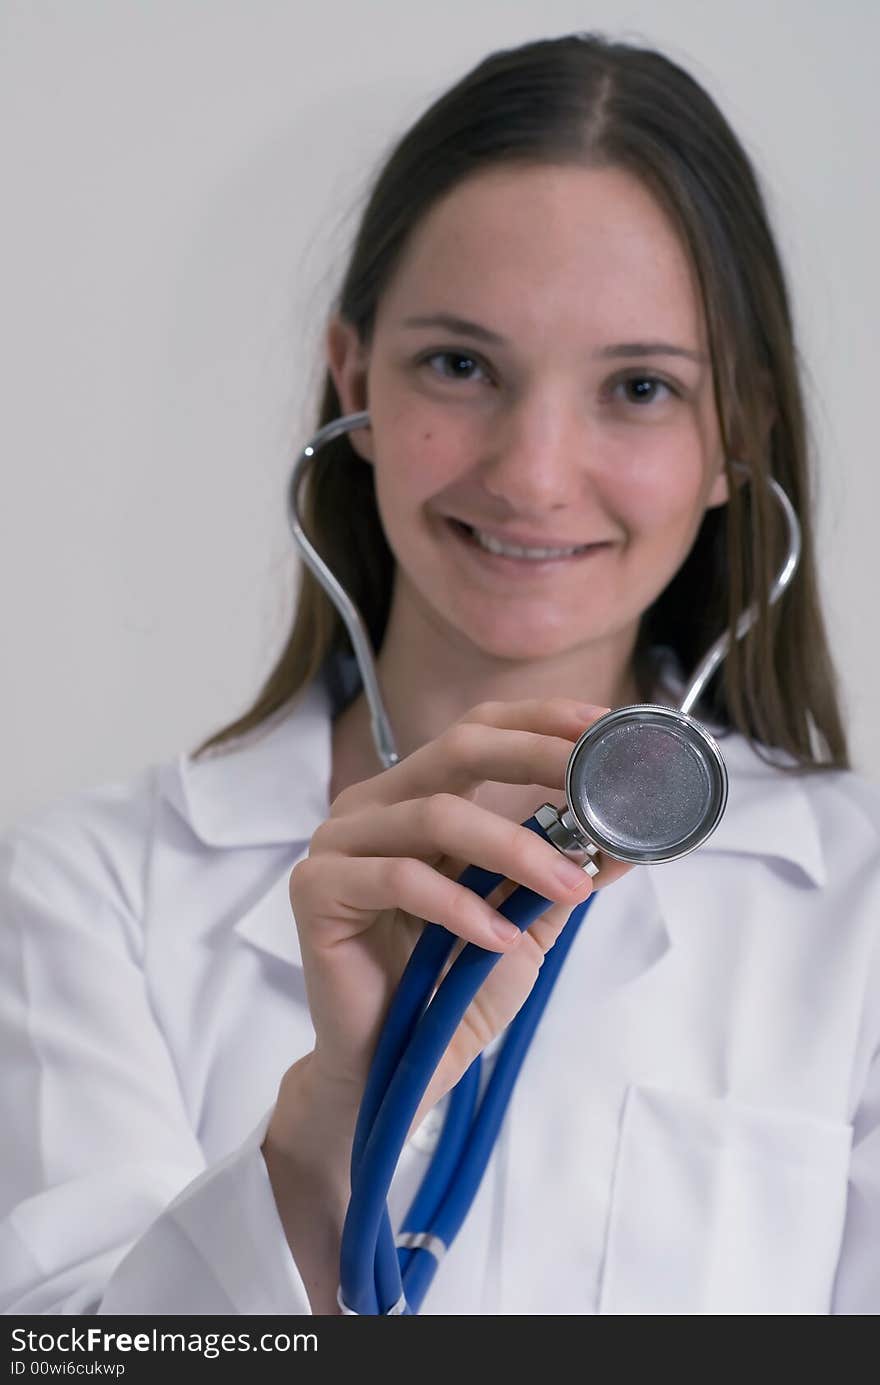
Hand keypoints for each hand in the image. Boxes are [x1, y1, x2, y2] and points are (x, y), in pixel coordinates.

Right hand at [287, 697, 632, 1119]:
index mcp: (418, 797)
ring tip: (569, 888)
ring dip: (515, 849)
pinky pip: (398, 879)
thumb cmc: (454, 987)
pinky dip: (460, 906)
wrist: (396, 1068)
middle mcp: (375, 806)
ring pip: (435, 814)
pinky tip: (501, 938)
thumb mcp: (527, 920)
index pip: (480, 732)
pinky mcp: (317, 890)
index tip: (603, 726)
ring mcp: (340, 843)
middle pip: (457, 750)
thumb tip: (629, 833)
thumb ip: (565, 870)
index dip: (541, 720)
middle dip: (535, 759)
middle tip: (595, 788)